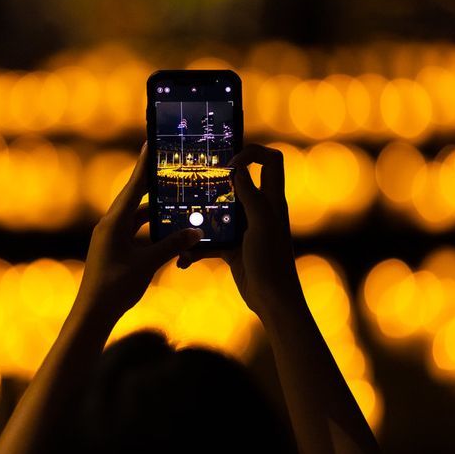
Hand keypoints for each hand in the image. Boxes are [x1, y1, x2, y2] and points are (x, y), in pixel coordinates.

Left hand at [75, 143, 202, 322]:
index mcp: (114, 223)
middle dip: (151, 184)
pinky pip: (135, 232)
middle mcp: (110, 225)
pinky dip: (150, 228)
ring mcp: (110, 238)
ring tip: (173, 198)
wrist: (93, 314)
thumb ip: (172, 245)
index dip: (144, 165)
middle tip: (168, 166)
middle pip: (134, 198)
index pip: (133, 187)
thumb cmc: (115, 287)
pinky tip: (165, 230)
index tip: (150, 143)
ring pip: (136, 217)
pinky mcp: (114, 250)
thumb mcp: (147, 264)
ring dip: (154, 210)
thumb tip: (196, 231)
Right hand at [178, 144, 301, 316]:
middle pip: (240, 182)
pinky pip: (211, 240)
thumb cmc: (272, 261)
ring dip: (201, 216)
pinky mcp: (233, 248)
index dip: (252, 154)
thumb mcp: (261, 224)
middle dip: (218, 181)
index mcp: (271, 199)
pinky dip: (197, 248)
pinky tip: (185, 258)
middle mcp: (259, 210)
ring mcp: (245, 229)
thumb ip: (250, 195)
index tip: (229, 165)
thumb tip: (236, 170)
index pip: (270, 161)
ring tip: (182, 219)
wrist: (272, 300)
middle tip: (197, 181)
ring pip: (220, 211)